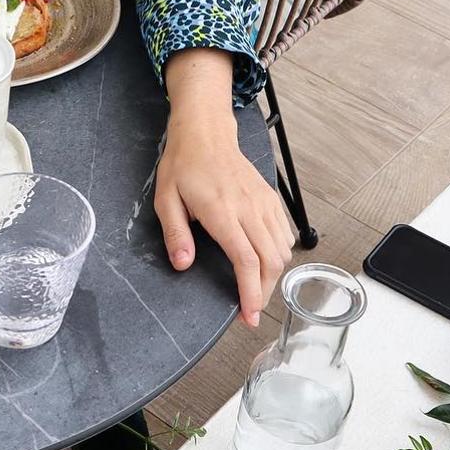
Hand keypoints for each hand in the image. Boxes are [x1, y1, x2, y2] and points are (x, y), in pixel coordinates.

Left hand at [154, 106, 295, 327]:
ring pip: (282, 250)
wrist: (206, 134)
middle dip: (264, 292)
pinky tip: (264, 261)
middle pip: (270, 261)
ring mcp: (264, 202)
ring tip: (256, 288)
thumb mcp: (165, 198)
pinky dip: (280, 254)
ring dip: (273, 276)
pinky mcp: (271, 198)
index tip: (249, 315)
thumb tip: (183, 264)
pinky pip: (284, 234)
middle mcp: (249, 208)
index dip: (251, 293)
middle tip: (249, 308)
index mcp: (221, 211)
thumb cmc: (183, 165)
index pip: (246, 260)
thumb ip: (175, 233)